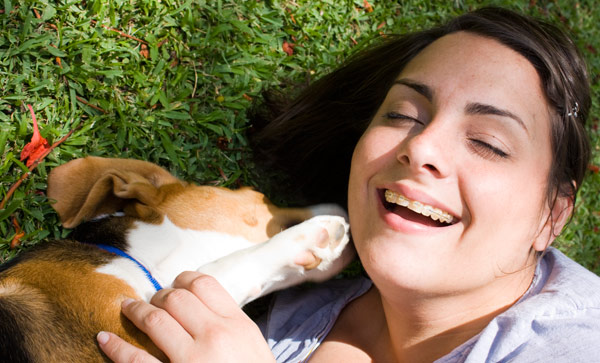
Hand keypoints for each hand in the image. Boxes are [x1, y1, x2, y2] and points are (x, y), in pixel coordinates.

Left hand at [97, 272, 275, 362]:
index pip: (203, 284)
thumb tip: (202, 306)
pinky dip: (116, 347)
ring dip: (135, 310)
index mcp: (238, 325)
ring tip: (126, 308)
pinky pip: (136, 360)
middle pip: (176, 296)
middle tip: (151, 300)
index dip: (182, 280)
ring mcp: (192, 359)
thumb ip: (232, 325)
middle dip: (158, 295)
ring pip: (155, 319)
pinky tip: (104, 339)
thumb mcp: (253, 348)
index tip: (173, 285)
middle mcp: (216, 335)